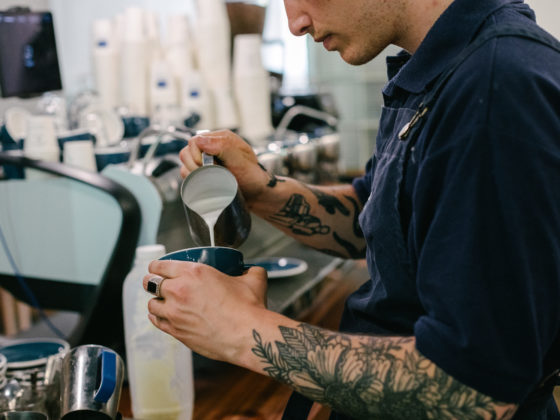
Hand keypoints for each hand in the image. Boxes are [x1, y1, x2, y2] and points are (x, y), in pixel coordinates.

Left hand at [143, 260, 267, 362]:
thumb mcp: (253, 280)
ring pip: (151, 303)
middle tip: (157, 283)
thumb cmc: (248, 308)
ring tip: (162, 301)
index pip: (160, 266)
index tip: (158, 269)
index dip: (157, 266)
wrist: (247, 335)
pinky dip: (157, 317)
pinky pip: (157, 321)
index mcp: (194, 273)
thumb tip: (252, 271)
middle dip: (152, 281)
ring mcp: (175, 312)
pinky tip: (161, 316)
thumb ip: (251, 271)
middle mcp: (179, 290)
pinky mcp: (176, 331)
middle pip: (150, 283)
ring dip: (156, 301)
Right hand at [179, 130, 270, 202]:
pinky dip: (194, 181)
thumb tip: (201, 141)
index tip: (207, 166)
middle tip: (210, 174)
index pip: (194, 141)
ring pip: (185, 165)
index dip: (196, 155)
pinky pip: (188, 175)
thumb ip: (223, 147)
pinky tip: (207, 184)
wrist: (257, 194)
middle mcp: (212, 148)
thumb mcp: (241, 160)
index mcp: (221, 139)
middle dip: (195, 166)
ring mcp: (207, 161)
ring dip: (194, 175)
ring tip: (211, 180)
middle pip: (186, 152)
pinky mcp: (204, 174)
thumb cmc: (253, 176)